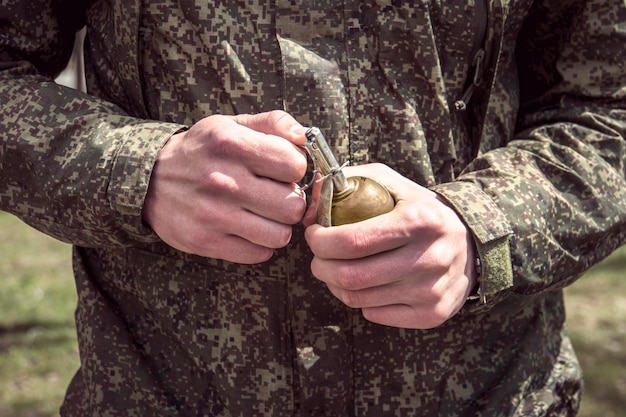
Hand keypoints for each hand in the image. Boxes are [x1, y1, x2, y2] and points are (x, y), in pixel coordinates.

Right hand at [143, 110, 307, 263]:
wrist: (149, 180)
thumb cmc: (202, 151)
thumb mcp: (231, 124)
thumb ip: (273, 123)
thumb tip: (303, 137)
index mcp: (231, 144)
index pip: (295, 165)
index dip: (295, 168)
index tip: (282, 170)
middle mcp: (223, 181)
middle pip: (293, 206)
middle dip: (290, 200)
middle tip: (274, 195)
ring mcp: (213, 215)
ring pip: (280, 235)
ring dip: (277, 226)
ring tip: (262, 214)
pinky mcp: (206, 242)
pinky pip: (259, 254)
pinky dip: (259, 244)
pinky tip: (247, 229)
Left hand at [304, 163, 476, 328]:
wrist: (471, 245)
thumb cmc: (420, 211)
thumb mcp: (393, 184)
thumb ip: (351, 182)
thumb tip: (313, 201)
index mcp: (418, 221)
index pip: (352, 241)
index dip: (320, 241)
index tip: (314, 234)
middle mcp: (428, 258)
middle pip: (350, 275)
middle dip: (320, 266)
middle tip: (319, 257)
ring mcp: (431, 290)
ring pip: (358, 298)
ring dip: (334, 284)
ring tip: (334, 270)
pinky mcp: (432, 314)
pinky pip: (375, 314)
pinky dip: (359, 301)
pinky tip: (363, 285)